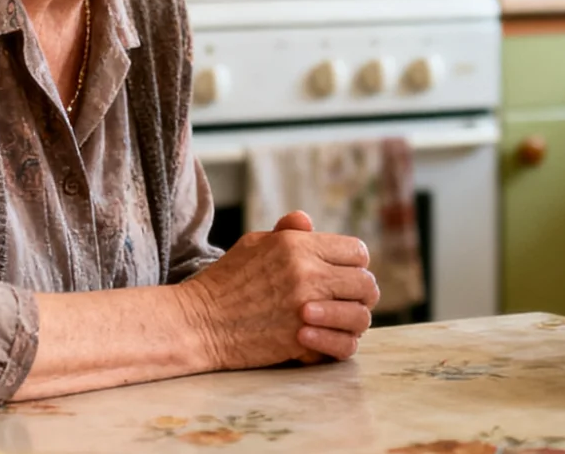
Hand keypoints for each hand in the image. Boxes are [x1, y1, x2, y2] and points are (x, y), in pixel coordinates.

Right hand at [179, 209, 379, 367]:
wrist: (199, 323)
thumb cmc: (225, 281)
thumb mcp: (255, 243)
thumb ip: (288, 232)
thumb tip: (308, 221)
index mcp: (299, 245)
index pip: (356, 251)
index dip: (355, 264)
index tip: (344, 274)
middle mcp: (308, 273)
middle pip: (365, 283)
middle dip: (360, 292)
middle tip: (349, 300)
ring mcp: (307, 306)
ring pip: (361, 315)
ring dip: (354, 319)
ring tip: (340, 321)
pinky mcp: (302, 338)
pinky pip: (345, 344)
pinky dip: (342, 343)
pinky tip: (328, 340)